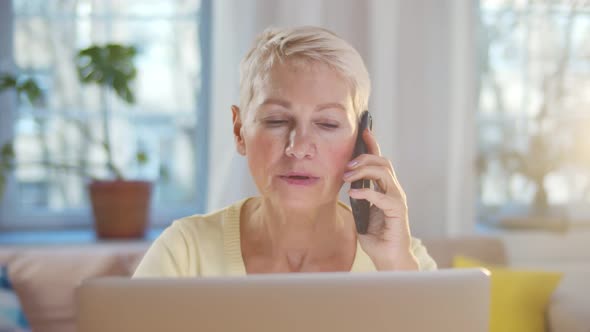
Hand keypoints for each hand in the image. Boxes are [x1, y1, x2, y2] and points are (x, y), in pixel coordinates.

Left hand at [343, 128, 418, 270]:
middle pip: (382, 162)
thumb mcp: (361, 213)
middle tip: (346, 164)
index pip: (379, 161)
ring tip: (347, 176)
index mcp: (385, 189)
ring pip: (384, 173)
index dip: (372, 145)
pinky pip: (382, 196)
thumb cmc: (376, 237)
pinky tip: (353, 193)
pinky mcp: (398, 212)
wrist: (389, 259)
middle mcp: (394, 190)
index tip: (363, 130)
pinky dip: (367, 191)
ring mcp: (397, 200)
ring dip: (364, 171)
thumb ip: (357, 198)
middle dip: (364, 158)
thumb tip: (346, 183)